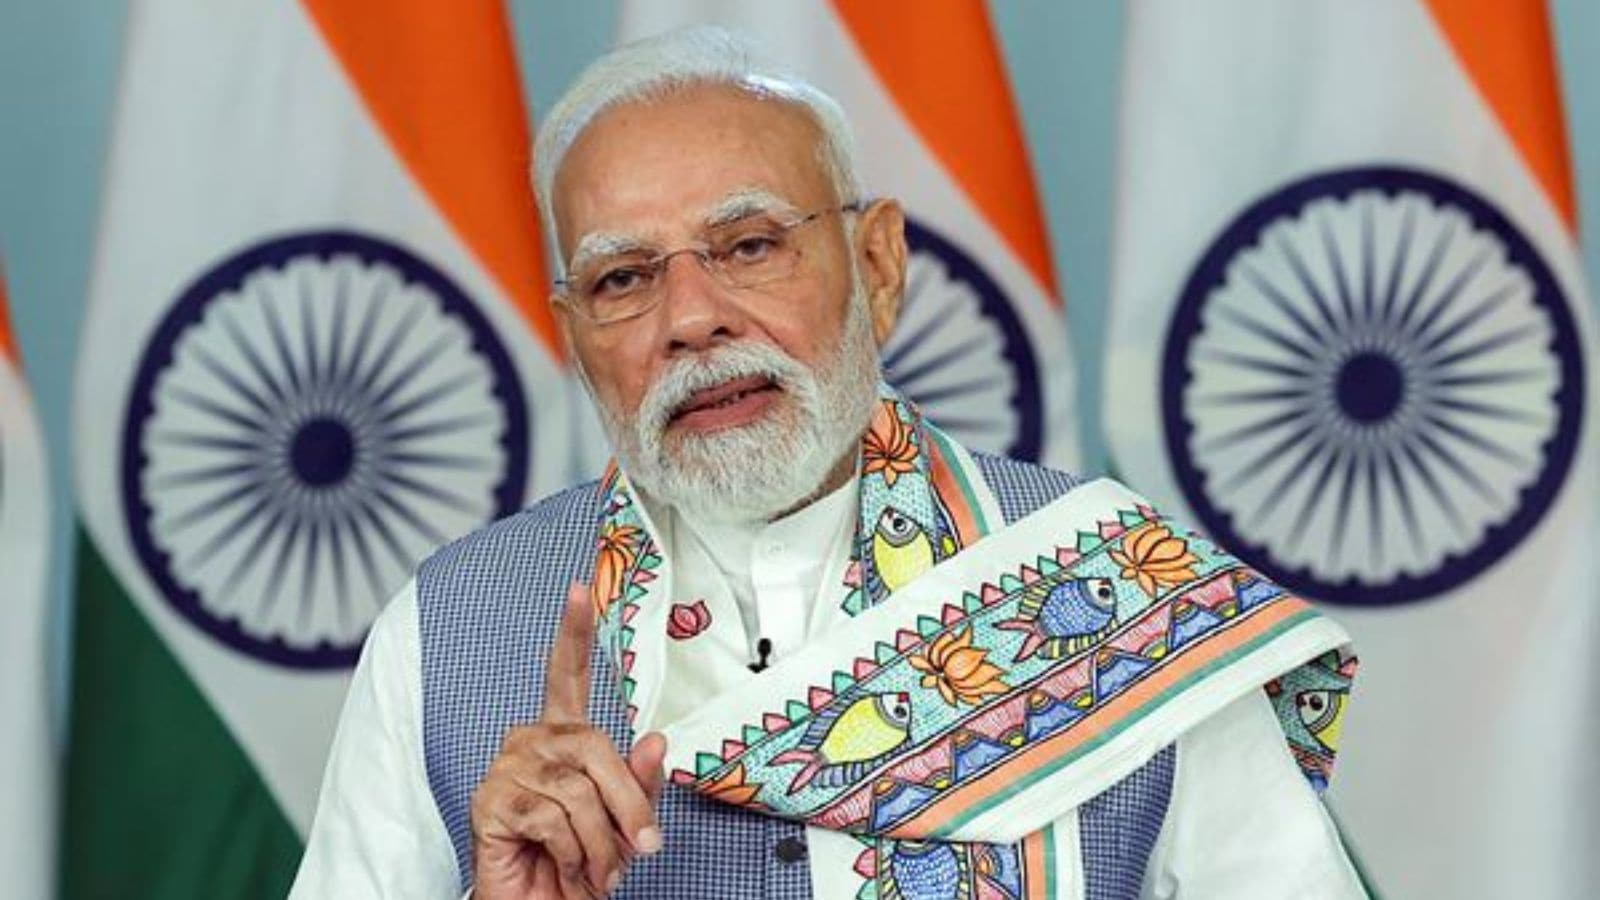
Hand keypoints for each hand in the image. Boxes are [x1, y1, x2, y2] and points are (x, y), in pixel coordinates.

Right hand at [471, 583, 666, 898]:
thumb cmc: (579, 864)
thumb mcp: (624, 822)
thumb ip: (639, 782)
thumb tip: (655, 740)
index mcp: (563, 738)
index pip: (567, 675)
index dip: (575, 631)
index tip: (582, 587)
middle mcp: (530, 743)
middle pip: (594, 747)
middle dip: (627, 803)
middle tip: (641, 847)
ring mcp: (507, 770)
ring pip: (579, 790)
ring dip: (602, 841)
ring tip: (594, 867)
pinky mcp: (491, 803)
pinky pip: (554, 818)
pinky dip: (575, 853)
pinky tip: (564, 866)